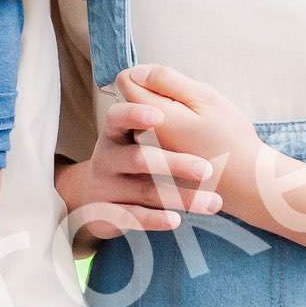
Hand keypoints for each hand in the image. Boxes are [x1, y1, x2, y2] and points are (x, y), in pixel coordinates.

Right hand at [57, 120, 224, 244]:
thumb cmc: (129, 159)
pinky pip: (132, 217)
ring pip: (144, 191)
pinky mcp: (108, 214)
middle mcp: (107, 158)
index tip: (160, 115)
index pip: (118, 118)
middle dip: (174, 164)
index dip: (135, 115)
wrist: (92, 198)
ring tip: (213, 203)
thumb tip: (164, 86)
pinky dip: (153, 219)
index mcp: (115, 133)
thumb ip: (154, 119)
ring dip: (181, 197)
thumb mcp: (133, 137)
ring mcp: (106, 188)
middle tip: (206, 169)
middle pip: (138, 159)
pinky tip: (176, 220)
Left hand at [108, 64, 267, 205]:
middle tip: (189, 111)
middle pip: (132, 102)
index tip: (172, 86)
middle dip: (154, 98)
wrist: (246, 185)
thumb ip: (166, 80)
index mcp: (150, 118)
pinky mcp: (153, 173)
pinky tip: (189, 148)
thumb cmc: (230, 137)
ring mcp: (145, 159)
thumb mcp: (205, 98)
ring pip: (141, 124)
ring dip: (159, 120)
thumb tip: (137, 71)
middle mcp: (140, 139)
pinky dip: (165, 141)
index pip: (126, 81)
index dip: (147, 75)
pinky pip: (149, 145)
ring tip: (192, 131)